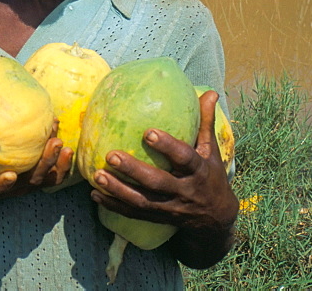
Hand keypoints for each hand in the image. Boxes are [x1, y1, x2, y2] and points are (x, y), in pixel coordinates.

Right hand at [0, 117, 73, 200]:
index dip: (2, 185)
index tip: (9, 176)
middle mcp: (9, 189)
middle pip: (30, 182)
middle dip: (44, 163)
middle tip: (53, 141)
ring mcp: (22, 187)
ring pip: (44, 180)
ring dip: (55, 164)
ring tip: (62, 143)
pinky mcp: (31, 182)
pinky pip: (50, 178)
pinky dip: (60, 167)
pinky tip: (67, 148)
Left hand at [89, 90, 237, 235]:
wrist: (216, 219)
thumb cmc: (210, 175)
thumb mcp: (211, 150)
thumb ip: (205, 122)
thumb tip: (209, 92)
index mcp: (199, 171)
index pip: (184, 158)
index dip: (168, 146)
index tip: (148, 132)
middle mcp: (184, 191)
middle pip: (157, 182)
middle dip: (134, 170)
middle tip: (111, 154)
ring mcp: (170, 207)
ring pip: (142, 201)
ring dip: (118, 190)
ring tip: (97, 175)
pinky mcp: (158, 218)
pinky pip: (134, 214)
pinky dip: (114, 206)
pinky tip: (95, 194)